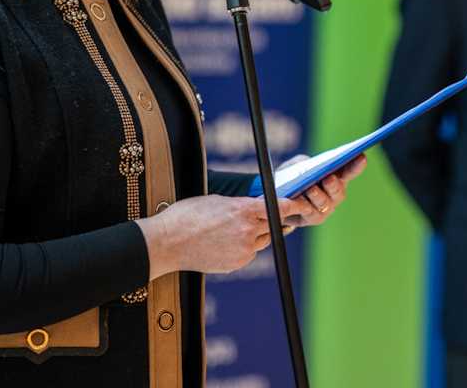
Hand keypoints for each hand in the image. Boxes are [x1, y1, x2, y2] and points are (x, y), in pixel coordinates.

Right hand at [134, 194, 303, 279]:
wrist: (167, 242)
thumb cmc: (187, 216)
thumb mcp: (216, 200)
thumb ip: (240, 205)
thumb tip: (254, 208)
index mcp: (243, 210)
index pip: (278, 208)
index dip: (291, 206)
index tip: (298, 204)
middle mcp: (247, 231)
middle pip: (272, 225)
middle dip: (272, 220)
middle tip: (270, 216)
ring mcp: (242, 250)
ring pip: (261, 241)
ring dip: (257, 234)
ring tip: (236, 229)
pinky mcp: (235, 264)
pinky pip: (248, 254)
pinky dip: (244, 248)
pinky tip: (226, 242)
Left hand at [282, 154, 366, 229]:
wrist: (281, 198)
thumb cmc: (294, 177)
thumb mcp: (297, 165)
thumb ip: (302, 162)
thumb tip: (306, 168)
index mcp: (337, 177)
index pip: (348, 171)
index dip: (355, 165)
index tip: (361, 157)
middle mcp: (335, 195)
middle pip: (338, 191)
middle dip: (334, 185)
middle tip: (329, 178)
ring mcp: (326, 208)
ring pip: (324, 203)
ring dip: (318, 195)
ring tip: (310, 189)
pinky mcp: (314, 219)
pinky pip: (310, 213)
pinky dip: (303, 206)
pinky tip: (297, 200)